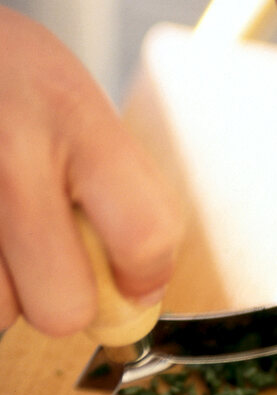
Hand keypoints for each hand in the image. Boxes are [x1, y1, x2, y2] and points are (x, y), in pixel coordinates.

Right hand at [0, 7, 182, 335]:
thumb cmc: (8, 80)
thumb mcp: (77, 103)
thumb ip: (122, 190)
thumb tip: (138, 297)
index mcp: (74, 117)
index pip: (144, 235)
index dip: (145, 275)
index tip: (133, 278)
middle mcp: (13, 150)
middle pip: (63, 307)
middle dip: (63, 299)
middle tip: (51, 261)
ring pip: (1, 314)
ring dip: (5, 294)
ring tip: (1, 236)